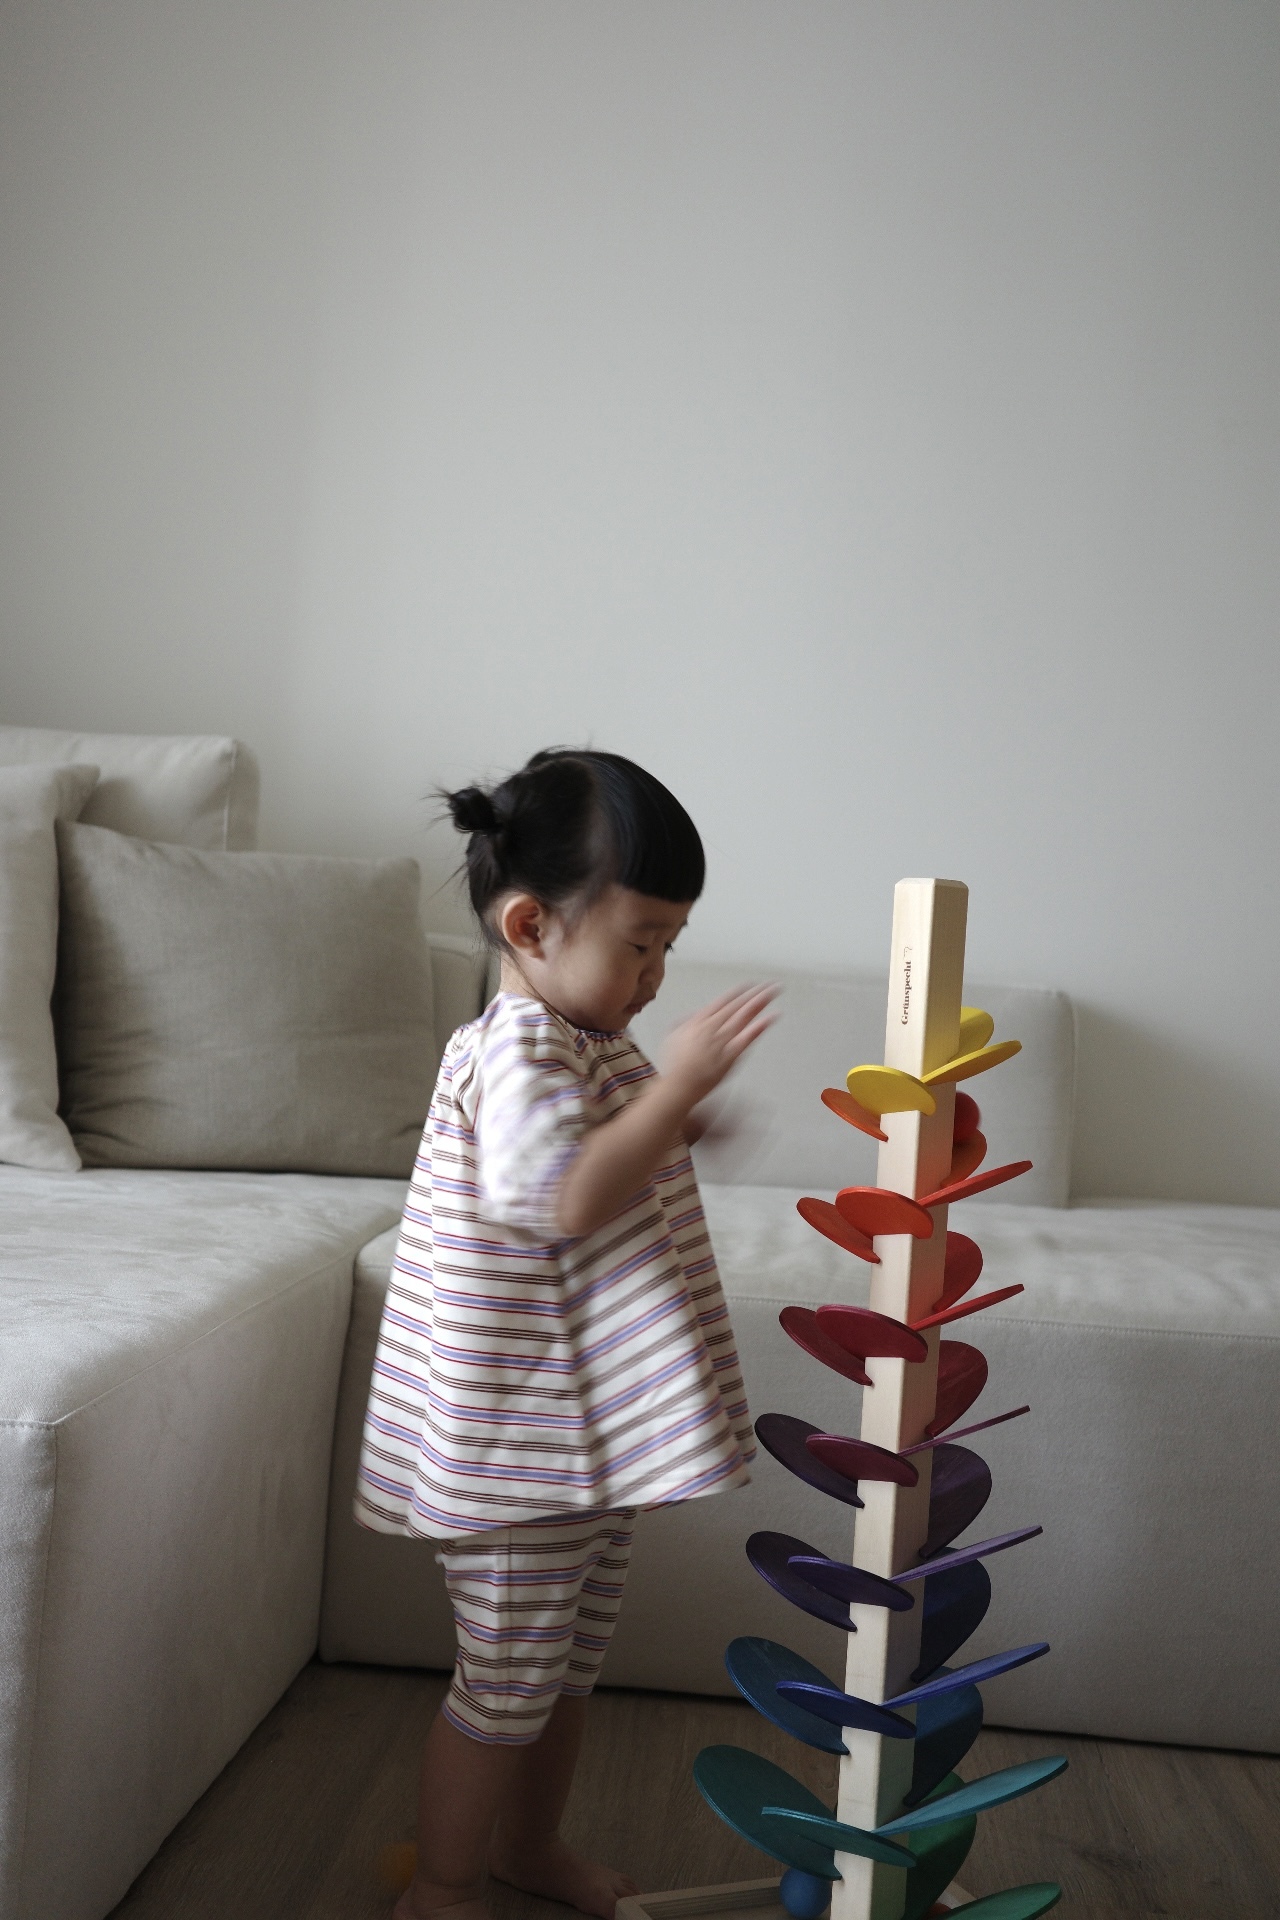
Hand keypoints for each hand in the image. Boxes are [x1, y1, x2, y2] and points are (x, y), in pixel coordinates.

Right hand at [660, 985, 777, 1110]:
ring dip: (760, 1003)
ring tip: (773, 994)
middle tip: (769, 985)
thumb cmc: (674, 1066)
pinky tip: (771, 1017)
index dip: (738, 992)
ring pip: (744, 1017)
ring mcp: (723, 1041)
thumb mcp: (672, 1037)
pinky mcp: (732, 1056)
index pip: (723, 1001)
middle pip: (738, 1006)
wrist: (679, 1085)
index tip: (750, 985)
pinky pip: (748, 1038)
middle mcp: (713, 1027)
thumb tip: (693, 1014)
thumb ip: (683, 1022)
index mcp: (699, 1021)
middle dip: (755, 993)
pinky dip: (760, 1026)